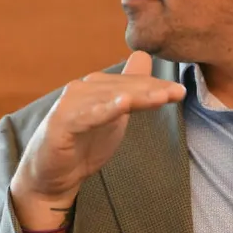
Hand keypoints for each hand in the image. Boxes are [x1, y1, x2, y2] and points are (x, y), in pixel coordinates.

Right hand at [10, 51, 185, 231]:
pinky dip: (105, 109)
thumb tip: (144, 56)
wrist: (52, 176)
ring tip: (160, 98)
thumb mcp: (113, 115)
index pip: (130, 83)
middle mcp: (81, 89)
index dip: (156, 85)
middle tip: (177, 93)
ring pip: (108, 98)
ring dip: (135, 97)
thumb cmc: (83, 144)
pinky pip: (87, 115)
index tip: (181, 91)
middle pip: (121, 87)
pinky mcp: (61, 124)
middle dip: (151, 89)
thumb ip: (128, 89)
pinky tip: (123, 105)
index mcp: (95, 86)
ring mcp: (70, 105)